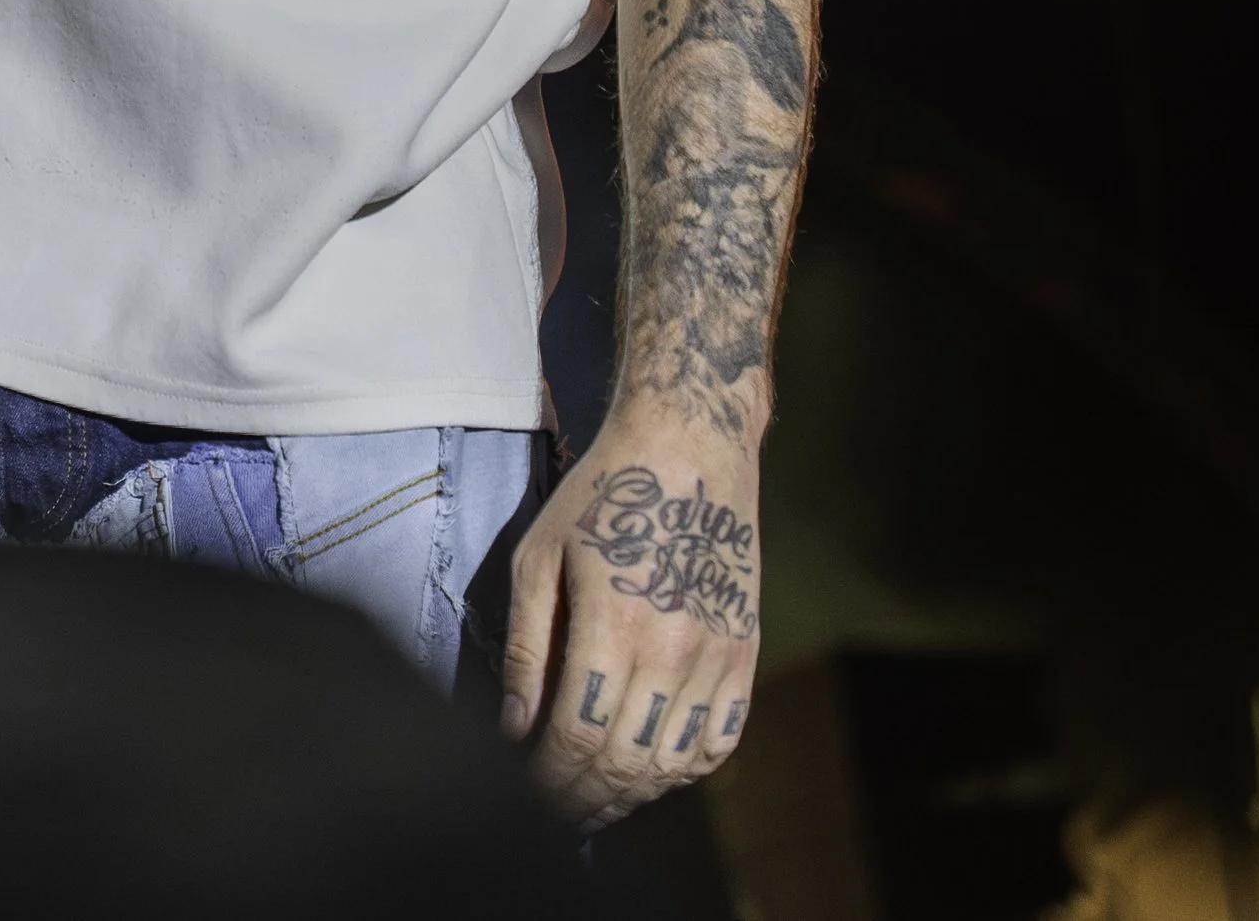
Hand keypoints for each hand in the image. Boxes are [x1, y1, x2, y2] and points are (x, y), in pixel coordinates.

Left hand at [500, 421, 760, 826]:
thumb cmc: (603, 493)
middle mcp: (673, 648)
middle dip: (582, 800)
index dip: (547, 781)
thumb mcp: (540, 554)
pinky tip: (652, 772)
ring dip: (630, 796)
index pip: (578, 737)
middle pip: (624, 763)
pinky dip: (683, 771)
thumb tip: (514, 731)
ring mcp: (716, 655)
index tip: (523, 796)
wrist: (690, 445)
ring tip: (594, 801)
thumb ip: (525, 649)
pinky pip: (720, 741)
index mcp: (614, 621)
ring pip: (672, 764)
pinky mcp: (744, 653)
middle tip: (551, 813)